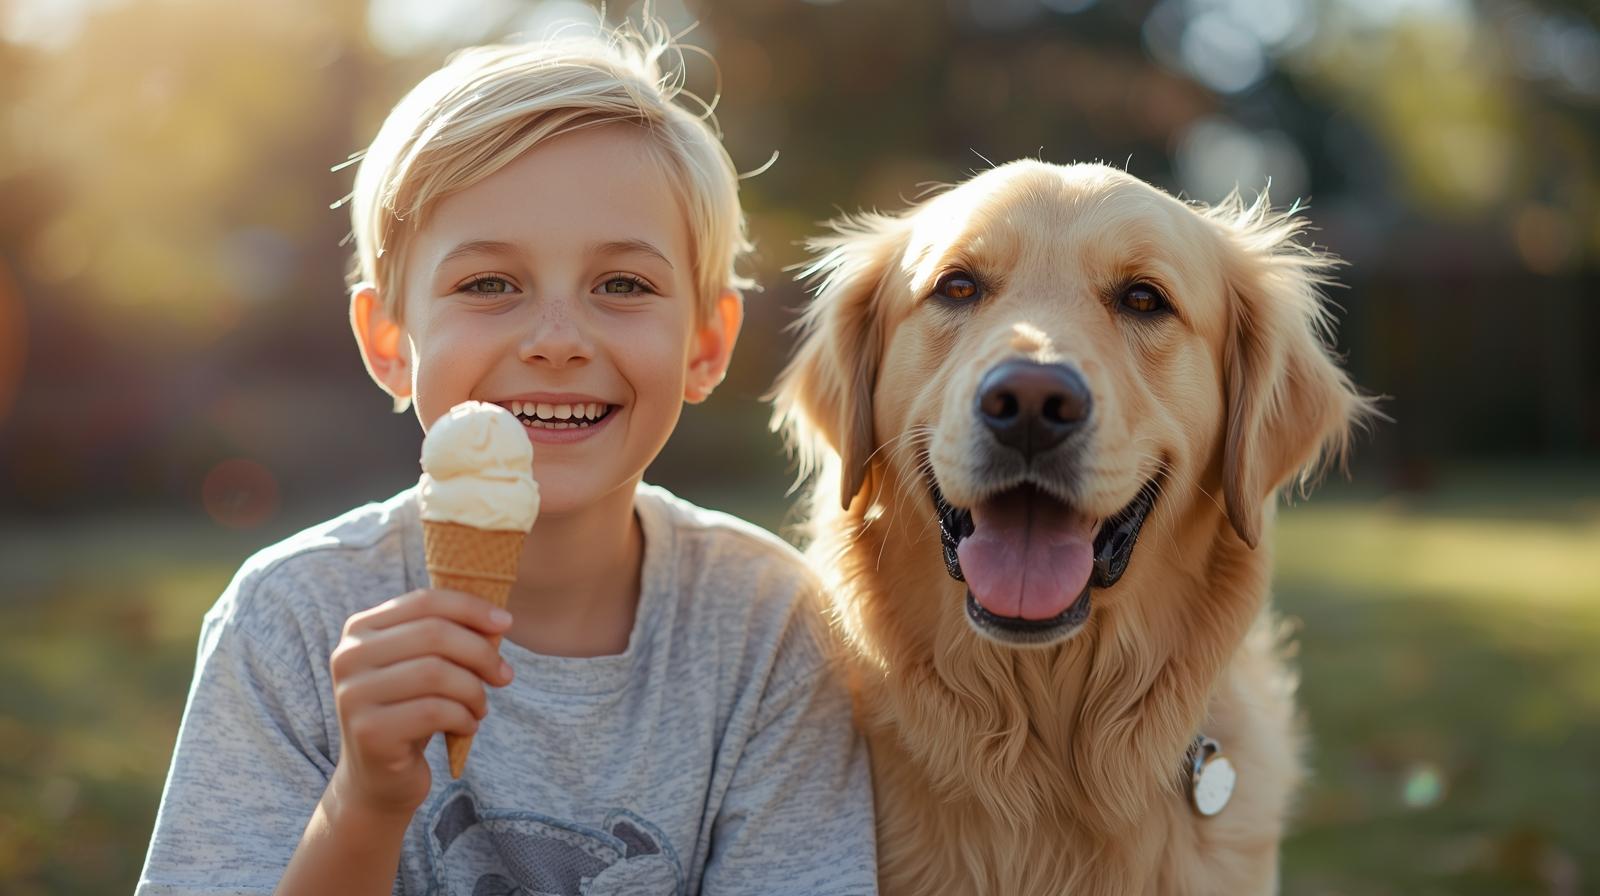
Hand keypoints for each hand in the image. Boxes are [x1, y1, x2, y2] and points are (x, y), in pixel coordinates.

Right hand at [328, 589, 513, 818]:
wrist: (377, 780)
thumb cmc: (409, 712)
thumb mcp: (422, 666)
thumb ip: (444, 635)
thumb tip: (499, 619)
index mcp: (360, 629)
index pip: (424, 601)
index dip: (471, 608)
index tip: (506, 623)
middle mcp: (349, 657)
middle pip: (434, 633)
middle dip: (481, 652)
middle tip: (504, 675)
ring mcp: (354, 695)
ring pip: (437, 672)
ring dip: (474, 690)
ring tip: (480, 707)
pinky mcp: (370, 732)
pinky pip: (435, 711)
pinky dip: (464, 717)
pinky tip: (466, 726)